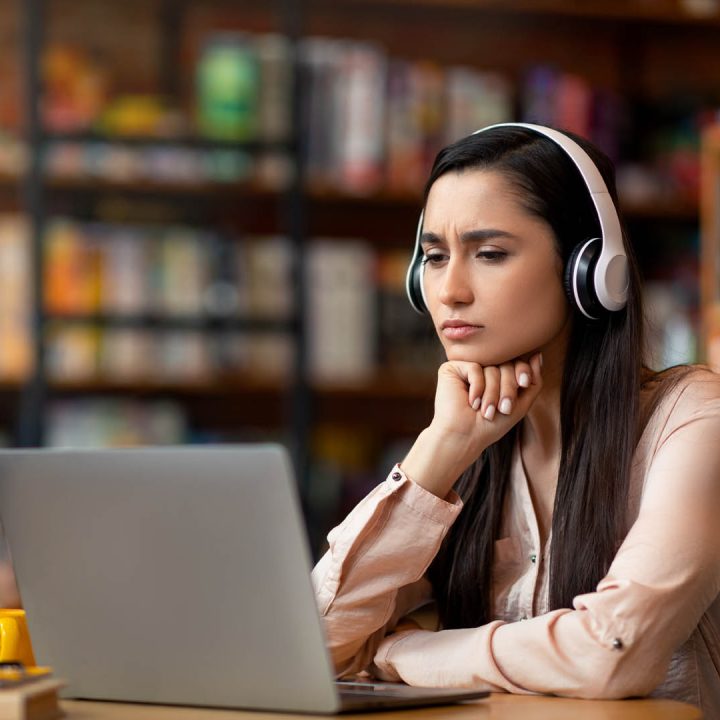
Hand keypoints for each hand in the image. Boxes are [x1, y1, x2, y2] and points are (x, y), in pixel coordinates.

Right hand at [401, 353, 542, 497]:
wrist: (464, 437)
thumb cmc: (491, 426)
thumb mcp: (520, 404)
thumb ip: (533, 381)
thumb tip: (537, 354)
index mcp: (497, 374)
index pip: (515, 362)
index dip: (522, 370)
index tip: (524, 384)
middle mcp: (482, 368)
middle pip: (505, 363)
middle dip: (508, 387)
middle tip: (503, 408)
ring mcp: (466, 368)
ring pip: (490, 367)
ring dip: (492, 393)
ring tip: (486, 411)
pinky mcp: (452, 369)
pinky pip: (474, 368)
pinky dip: (477, 387)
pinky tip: (472, 402)